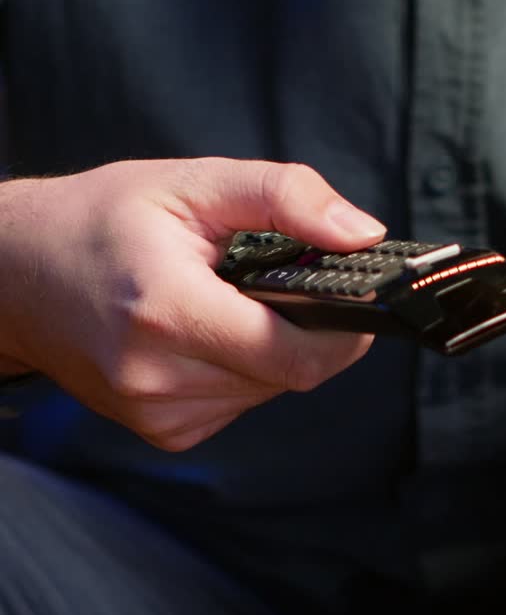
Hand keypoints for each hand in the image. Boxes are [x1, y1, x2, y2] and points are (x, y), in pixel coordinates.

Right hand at [0, 158, 385, 449]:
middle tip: (284, 284)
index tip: (356, 299)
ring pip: (268, 393)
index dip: (344, 331)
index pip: (295, 355)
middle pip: (289, 376)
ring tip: (231, 302)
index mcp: (167, 310)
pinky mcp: (161, 432)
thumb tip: (362, 232)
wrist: (15, 275)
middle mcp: (156, 376)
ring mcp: (155, 414)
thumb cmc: (99, 221)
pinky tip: (209, 334)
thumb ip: (284, 197)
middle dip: (307, 331)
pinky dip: (243, 371)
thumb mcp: (192, 182)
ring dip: (273, 352)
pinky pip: (239, 405)